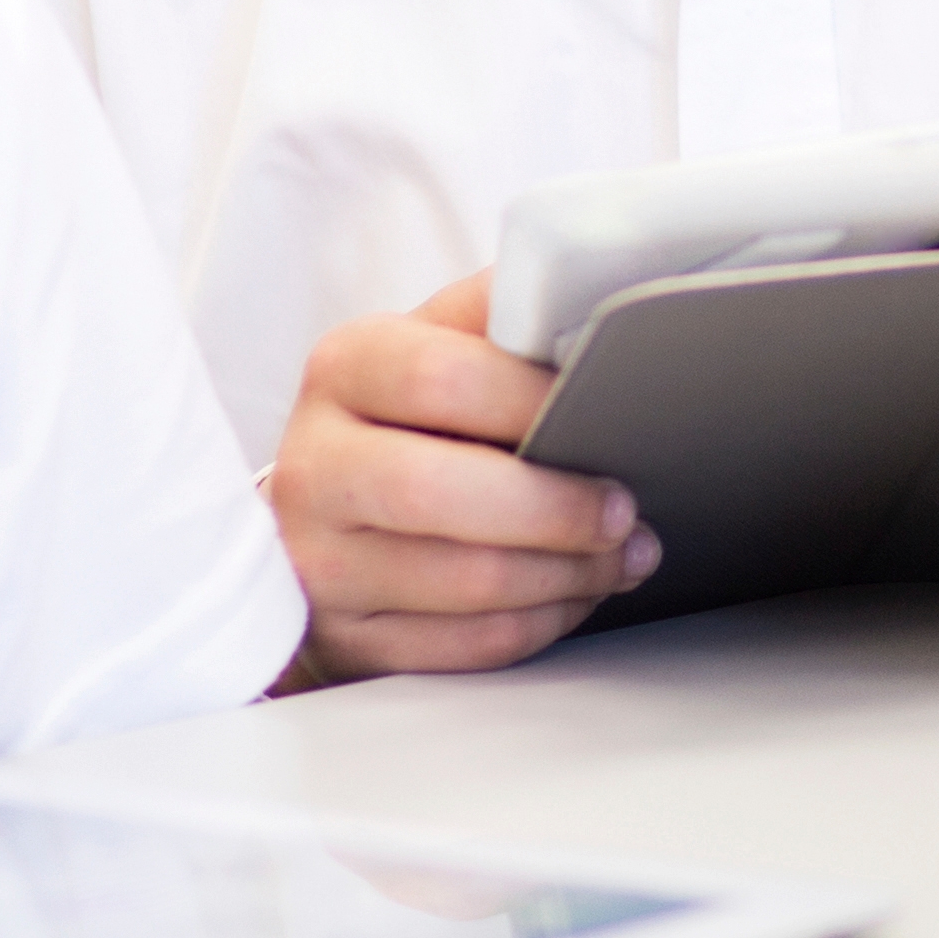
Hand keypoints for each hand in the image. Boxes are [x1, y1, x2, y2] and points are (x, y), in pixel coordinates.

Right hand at [270, 272, 656, 680]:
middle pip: (438, 492)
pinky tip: (575, 592)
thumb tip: (598, 290)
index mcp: (344, 369)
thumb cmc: (409, 419)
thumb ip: (504, 315)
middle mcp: (313, 467)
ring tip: (624, 553)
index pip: (440, 377)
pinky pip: (467, 647)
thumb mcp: (439, 343)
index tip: (603, 410)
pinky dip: (542, 622)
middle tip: (625, 509)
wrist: (323, 515)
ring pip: (465, 583)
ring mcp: (320, 563)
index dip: (534, 402)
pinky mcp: (347, 640)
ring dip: (569, 573)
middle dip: (557, 507)